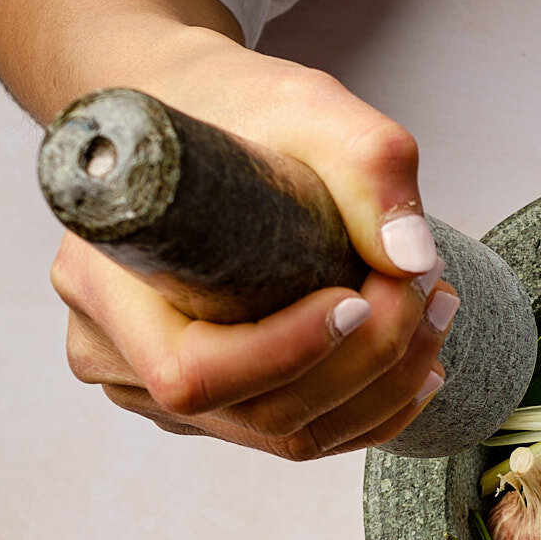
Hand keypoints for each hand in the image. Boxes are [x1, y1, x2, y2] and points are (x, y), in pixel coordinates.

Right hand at [0, 0, 456, 456]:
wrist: (198, 119)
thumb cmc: (231, 107)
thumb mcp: (306, 107)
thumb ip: (367, 165)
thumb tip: (411, 258)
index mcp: (105, 279)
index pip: (192, 372)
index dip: (286, 354)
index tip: (360, 297)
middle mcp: (113, 350)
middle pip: (252, 411)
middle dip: (364, 365)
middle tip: (428, 293)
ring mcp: (153, 387)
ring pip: (281, 432)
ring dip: (380, 391)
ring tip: (435, 317)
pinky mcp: (205, 400)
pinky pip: (290, 430)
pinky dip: (366, 408)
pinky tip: (418, 365)